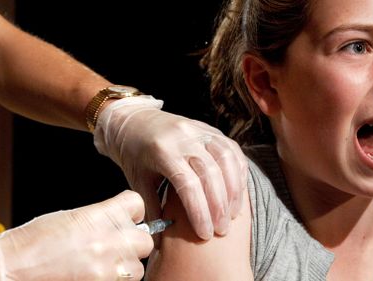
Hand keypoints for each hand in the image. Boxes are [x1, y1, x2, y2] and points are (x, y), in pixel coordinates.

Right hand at [0, 190, 152, 280]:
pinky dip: (115, 279)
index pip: (137, 205)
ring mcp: (107, 269)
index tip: (126, 217)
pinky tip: (97, 274)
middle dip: (133, 242)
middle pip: (145, 239)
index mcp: (100, 216)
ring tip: (104, 264)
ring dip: (126, 265)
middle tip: (116, 244)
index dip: (133, 212)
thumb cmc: (33, 242)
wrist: (12, 268)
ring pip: (137, 267)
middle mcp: (108, 242)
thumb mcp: (70, 217)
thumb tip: (118, 222)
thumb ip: (100, 218)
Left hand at [94, 102, 247, 239]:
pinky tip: (238, 190)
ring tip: (233, 213)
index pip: (188, 185)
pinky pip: (231, 148)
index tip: (205, 234)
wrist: (133, 121)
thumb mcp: (137, 181)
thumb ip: (151, 209)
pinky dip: (238, 170)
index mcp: (162, 151)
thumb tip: (162, 241)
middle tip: (222, 230)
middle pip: (211, 174)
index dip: (200, 212)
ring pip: (226, 159)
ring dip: (234, 190)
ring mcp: (199, 129)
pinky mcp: (209, 128)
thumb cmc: (134, 154)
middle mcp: (183, 137)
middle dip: (219, 206)